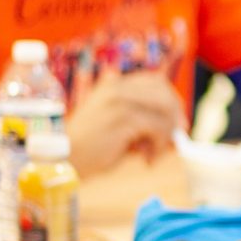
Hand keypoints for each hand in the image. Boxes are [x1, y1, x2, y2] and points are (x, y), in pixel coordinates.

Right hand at [69, 69, 185, 176]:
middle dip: (175, 117)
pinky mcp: (123, 119)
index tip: (176, 123)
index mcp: (114, 85)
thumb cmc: (90, 147)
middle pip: (164, 93)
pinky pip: (157, 127)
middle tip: (173, 140)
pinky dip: (158, 146)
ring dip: (166, 134)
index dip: (171, 100)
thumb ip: (141, 119)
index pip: (155, 81)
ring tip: (153, 153)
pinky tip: (146, 159)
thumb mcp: (116, 124)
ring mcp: (120, 101)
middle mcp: (118, 88)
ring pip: (164, 110)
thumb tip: (176, 129)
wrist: (64, 158)